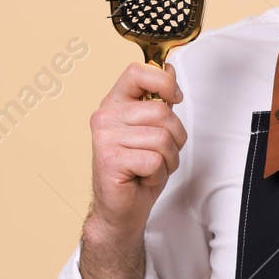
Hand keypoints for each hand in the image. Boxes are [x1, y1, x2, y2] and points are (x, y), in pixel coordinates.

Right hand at [86, 60, 187, 239]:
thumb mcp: (153, 130)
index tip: (174, 98)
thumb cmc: (138, 171)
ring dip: (167, 160)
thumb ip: (159, 100)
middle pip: (162, 112)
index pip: (138, 72)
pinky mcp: (109, 159)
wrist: (121, 208)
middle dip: (174, 138)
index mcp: (115, 103)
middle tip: (158, 154)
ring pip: (162, 138)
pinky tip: (141, 178)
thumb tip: (169, 69)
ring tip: (150, 167)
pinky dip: (157, 174)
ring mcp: (104, 137)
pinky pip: (154, 160)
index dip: (164, 82)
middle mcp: (105, 116)